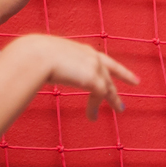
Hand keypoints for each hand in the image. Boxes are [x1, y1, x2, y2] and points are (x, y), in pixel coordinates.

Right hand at [23, 35, 138, 119]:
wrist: (34, 55)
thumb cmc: (30, 56)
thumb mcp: (44, 58)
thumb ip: (48, 64)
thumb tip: (35, 71)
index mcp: (80, 49)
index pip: (101, 57)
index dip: (113, 63)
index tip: (124, 65)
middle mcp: (91, 56)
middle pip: (110, 71)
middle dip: (124, 77)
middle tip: (135, 82)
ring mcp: (95, 67)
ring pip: (108, 86)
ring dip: (112, 99)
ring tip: (119, 110)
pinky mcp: (95, 79)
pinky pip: (99, 96)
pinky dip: (94, 108)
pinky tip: (91, 117)